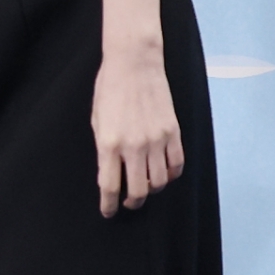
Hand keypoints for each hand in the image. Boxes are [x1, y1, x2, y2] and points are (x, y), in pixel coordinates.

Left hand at [91, 49, 183, 217]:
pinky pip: (176, 165)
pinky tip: (163, 172)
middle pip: (137, 191)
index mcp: (109, 144)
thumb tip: (110, 172)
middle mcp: (134, 146)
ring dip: (151, 189)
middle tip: (129, 202)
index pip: (110, 186)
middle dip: (132, 202)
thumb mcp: (97, 120)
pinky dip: (171, 174)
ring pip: (159, 182)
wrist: (135, 63)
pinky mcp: (173, 132)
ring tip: (145, 186)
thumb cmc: (110, 89)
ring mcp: (156, 140)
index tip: (108, 211)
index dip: (109, 204)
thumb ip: (104, 148)